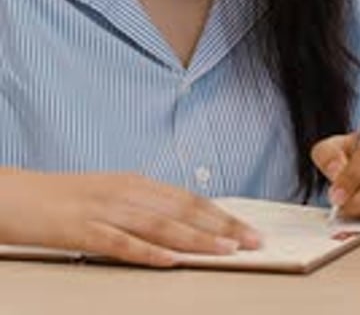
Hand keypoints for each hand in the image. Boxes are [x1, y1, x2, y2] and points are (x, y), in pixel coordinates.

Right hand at [0, 169, 260, 265]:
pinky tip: (170, 261)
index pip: (188, 199)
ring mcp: (106, 209)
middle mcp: (127, 191)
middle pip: (183, 210)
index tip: (248, 229)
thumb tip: (182, 227)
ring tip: (225, 251)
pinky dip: (148, 252)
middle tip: (252, 242)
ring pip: (160, 225)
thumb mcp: (111, 196)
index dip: (221, 215)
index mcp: (135, 183)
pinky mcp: (84, 229)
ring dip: (197, 239)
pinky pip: (121, 243)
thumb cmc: (65, 199)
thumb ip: (144, 208)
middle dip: (222, 227)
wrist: (18, 195)